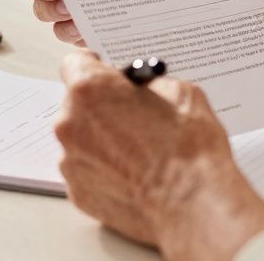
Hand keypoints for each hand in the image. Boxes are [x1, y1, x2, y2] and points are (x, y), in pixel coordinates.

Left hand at [55, 52, 263, 259]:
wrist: (192, 201)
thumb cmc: (188, 146)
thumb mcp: (177, 90)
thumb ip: (146, 85)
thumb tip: (140, 90)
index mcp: (90, 89)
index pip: (75, 63)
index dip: (95, 67)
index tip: (106, 73)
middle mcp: (70, 123)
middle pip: (76, 104)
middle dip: (101, 106)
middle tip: (131, 114)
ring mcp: (71, 161)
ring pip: (81, 139)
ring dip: (101, 140)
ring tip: (138, 151)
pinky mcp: (78, 192)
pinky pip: (86, 170)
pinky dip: (104, 169)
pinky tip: (133, 173)